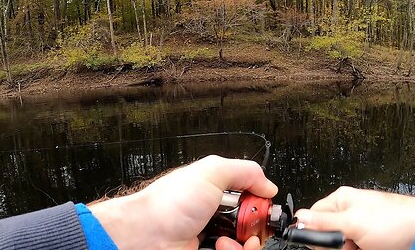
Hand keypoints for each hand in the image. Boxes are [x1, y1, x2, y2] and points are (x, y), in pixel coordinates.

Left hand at [88, 155, 277, 249]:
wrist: (146, 235)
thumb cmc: (169, 203)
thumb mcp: (211, 172)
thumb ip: (244, 172)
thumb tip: (268, 184)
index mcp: (216, 192)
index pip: (250, 198)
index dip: (260, 204)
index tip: (263, 206)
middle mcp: (214, 215)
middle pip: (251, 225)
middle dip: (256, 228)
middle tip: (249, 227)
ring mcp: (211, 237)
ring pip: (244, 245)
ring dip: (244, 244)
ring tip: (227, 240)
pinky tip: (219, 247)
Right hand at [294, 186, 414, 249]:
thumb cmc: (394, 220)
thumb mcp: (352, 222)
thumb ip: (323, 221)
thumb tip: (298, 217)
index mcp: (339, 201)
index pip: (312, 216)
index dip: (313, 232)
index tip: (323, 242)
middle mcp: (347, 213)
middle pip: (325, 235)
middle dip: (334, 244)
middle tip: (349, 243)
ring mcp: (358, 229)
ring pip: (339, 246)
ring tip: (362, 247)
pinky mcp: (367, 242)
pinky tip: (367, 249)